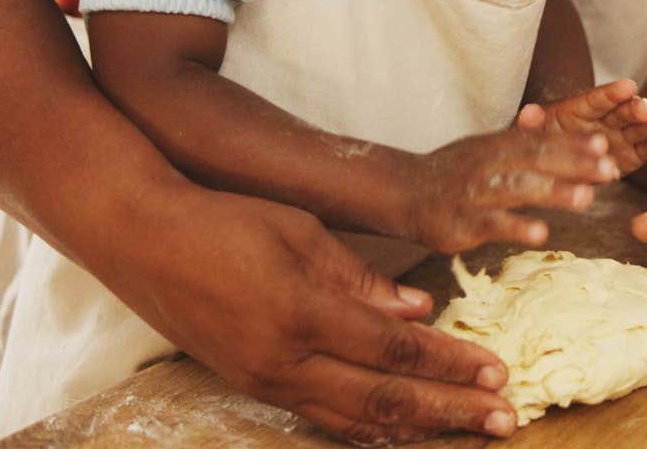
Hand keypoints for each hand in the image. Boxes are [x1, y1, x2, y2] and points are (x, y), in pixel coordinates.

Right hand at [108, 182, 523, 442]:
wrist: (140, 238)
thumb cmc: (222, 219)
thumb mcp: (298, 230)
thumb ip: (360, 278)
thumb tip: (419, 313)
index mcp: (301, 312)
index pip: (395, 349)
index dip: (451, 363)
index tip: (498, 371)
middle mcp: (284, 360)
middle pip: (385, 400)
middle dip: (451, 411)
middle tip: (506, 419)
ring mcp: (264, 380)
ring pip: (354, 423)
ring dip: (418, 429)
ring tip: (468, 431)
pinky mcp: (252, 385)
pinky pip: (322, 419)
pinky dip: (369, 429)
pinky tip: (403, 430)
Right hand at [402, 126, 616, 251]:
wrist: (402, 192)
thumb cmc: (455, 173)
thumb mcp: (488, 150)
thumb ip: (524, 143)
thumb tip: (570, 136)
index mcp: (497, 146)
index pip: (541, 141)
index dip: (573, 143)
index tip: (605, 146)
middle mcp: (488, 164)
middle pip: (535, 160)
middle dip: (574, 164)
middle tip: (610, 169)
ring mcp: (474, 192)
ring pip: (517, 189)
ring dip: (553, 192)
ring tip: (586, 200)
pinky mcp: (461, 222)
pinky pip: (492, 224)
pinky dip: (517, 227)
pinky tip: (543, 233)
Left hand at [514, 78, 646, 174]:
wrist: (546, 165)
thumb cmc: (538, 143)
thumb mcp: (530, 135)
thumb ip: (532, 125)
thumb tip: (527, 113)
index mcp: (579, 109)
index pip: (596, 99)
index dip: (611, 93)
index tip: (628, 86)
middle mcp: (603, 118)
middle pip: (622, 111)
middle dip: (638, 109)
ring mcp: (619, 136)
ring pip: (640, 128)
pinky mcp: (629, 156)